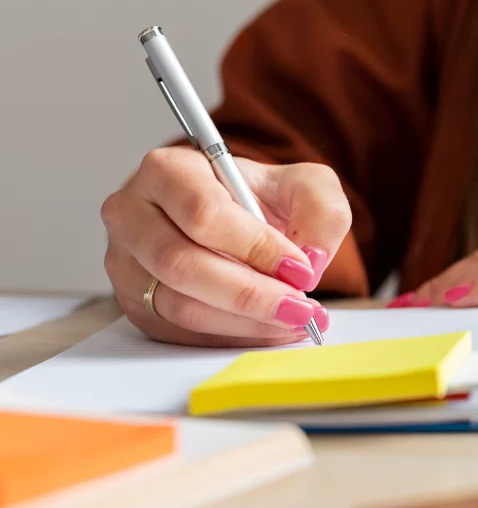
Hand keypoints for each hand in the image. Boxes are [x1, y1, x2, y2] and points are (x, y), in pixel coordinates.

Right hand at [102, 146, 350, 346]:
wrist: (239, 219)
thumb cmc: (262, 198)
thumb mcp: (305, 186)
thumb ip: (321, 212)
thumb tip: (311, 260)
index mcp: (169, 171)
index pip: (203, 214)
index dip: (255, 247)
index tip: (300, 269)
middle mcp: (133, 214)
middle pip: (182, 264)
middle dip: (250, 294)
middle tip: (299, 307)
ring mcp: (126, 262)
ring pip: (180, 305)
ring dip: (244, 322)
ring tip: (293, 321)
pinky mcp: (135, 302)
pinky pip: (179, 332)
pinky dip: (231, 336)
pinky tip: (270, 330)